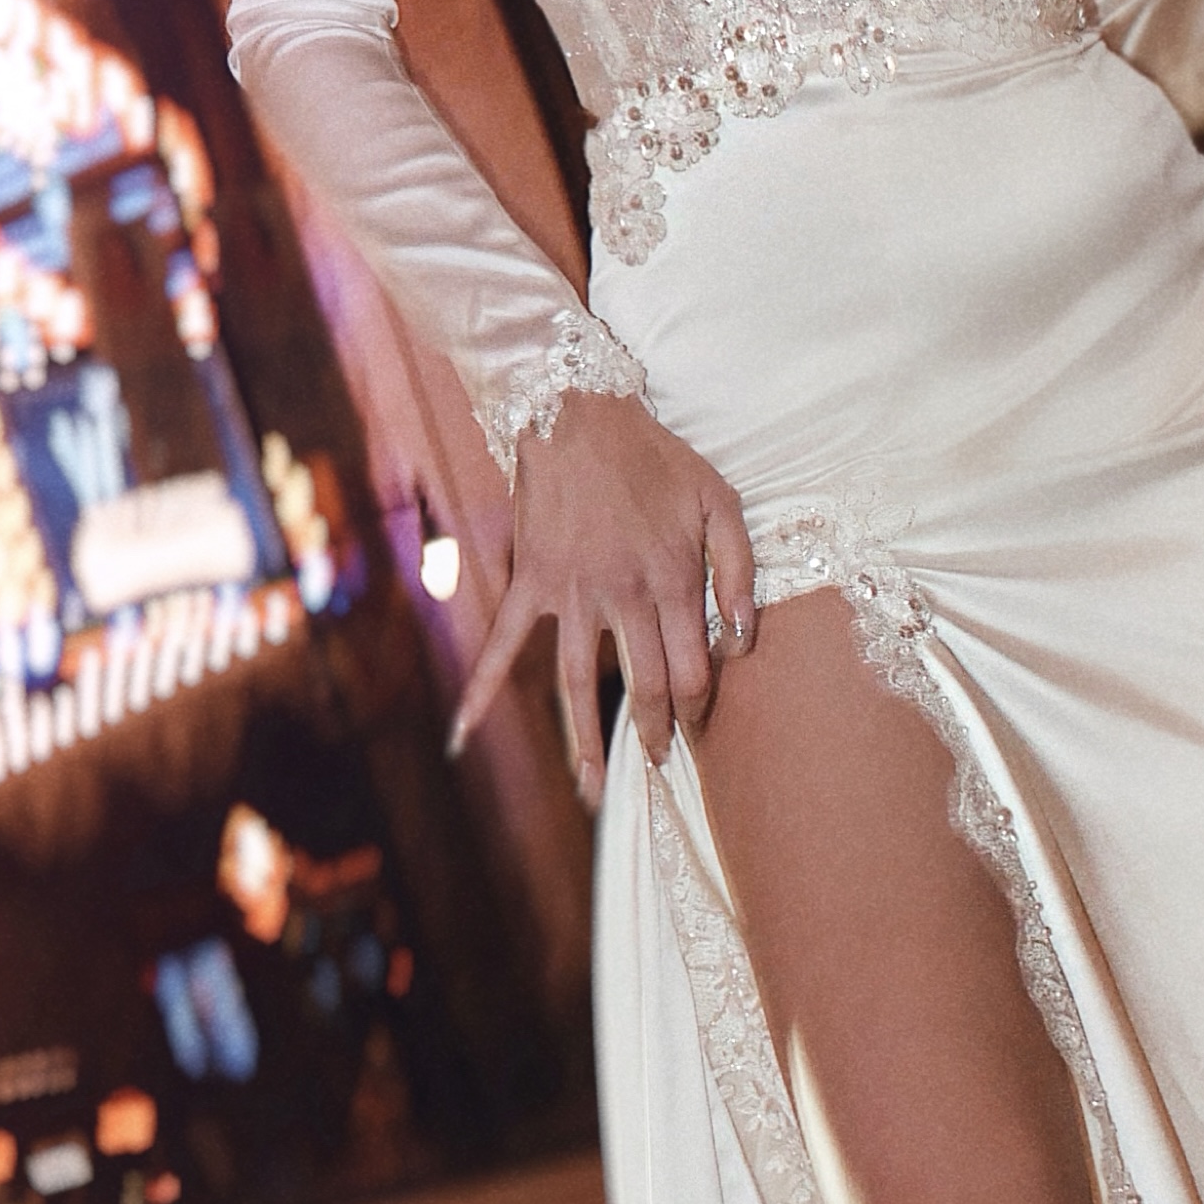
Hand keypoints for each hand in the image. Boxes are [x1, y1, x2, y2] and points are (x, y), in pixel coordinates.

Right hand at [447, 391, 757, 810]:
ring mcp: (571, 595)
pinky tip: (461, 736)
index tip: (700, 720)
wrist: (580, 412)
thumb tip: (741, 639)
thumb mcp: (720, 501)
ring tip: (592, 792)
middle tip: (662, 763)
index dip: (700, 705)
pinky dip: (479, 690)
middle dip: (658, 734)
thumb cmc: (656, 457)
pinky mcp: (531, 583)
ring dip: (585, 743)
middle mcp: (622, 597)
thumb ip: (737, 571)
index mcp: (671, 581)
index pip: (692, 669)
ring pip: (579, 684)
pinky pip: (503, 644)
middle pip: (645, 687)